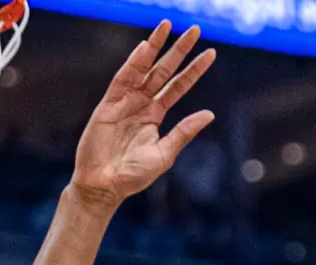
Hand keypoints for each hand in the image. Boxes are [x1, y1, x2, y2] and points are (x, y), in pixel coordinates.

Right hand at [70, 21, 215, 210]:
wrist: (104, 186)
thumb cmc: (133, 176)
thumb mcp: (164, 154)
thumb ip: (184, 132)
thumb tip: (210, 114)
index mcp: (156, 115)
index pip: (179, 87)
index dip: (194, 70)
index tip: (211, 53)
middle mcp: (142, 103)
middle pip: (163, 71)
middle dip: (178, 50)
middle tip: (195, 29)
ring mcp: (125, 102)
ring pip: (143, 68)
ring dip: (155, 47)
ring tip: (167, 27)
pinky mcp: (108, 104)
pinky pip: (123, 79)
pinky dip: (133, 64)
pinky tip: (144, 49)